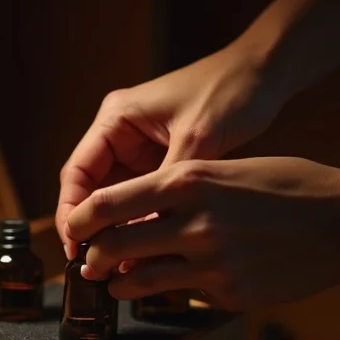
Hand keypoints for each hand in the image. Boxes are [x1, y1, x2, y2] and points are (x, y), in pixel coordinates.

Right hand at [55, 41, 284, 258]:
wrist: (266, 72)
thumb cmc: (231, 91)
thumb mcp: (198, 140)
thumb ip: (167, 188)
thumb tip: (142, 237)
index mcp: (117, 119)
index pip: (78, 173)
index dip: (72, 213)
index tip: (76, 248)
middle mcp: (122, 134)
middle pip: (92, 189)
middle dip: (92, 228)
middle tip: (93, 267)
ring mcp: (142, 149)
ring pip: (117, 199)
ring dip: (116, 230)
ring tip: (115, 266)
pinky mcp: (163, 161)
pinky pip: (144, 198)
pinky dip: (142, 223)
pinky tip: (146, 250)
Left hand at [63, 157, 339, 310]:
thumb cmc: (295, 187)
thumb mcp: (234, 169)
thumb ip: (186, 187)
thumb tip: (142, 208)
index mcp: (193, 179)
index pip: (111, 202)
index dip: (81, 218)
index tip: (73, 225)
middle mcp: (195, 222)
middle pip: (115, 246)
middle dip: (92, 257)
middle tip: (87, 262)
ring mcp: (212, 263)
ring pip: (139, 280)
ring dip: (120, 283)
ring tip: (117, 281)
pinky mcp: (229, 294)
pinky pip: (184, 295)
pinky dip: (173, 291)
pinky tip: (177, 285)